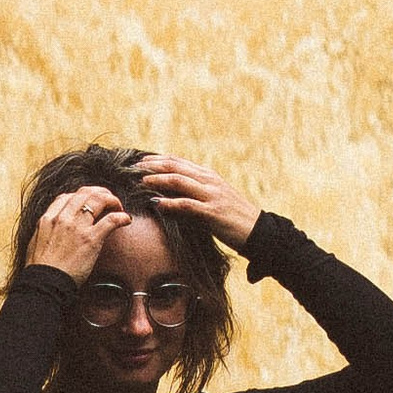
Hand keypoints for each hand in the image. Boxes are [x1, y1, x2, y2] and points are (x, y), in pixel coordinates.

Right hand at [27, 183, 127, 279]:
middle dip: (100, 193)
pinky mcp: (91, 239)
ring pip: (99, 200)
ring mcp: (78, 227)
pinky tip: (126, 219)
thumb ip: (47, 230)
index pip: (67, 196)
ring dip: (112, 200)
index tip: (90, 201)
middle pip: (85, 193)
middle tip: (109, 200)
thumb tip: (53, 226)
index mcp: (49, 218)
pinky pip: (111, 220)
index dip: (82, 196)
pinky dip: (121, 217)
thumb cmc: (40, 269)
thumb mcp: (36, 241)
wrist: (45, 283)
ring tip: (118, 207)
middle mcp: (63, 218)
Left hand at [137, 155, 258, 251]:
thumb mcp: (214, 202)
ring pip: (179, 181)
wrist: (259, 233)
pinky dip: (169, 203)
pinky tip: (156, 203)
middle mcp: (210, 181)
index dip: (158, 159)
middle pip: (175, 166)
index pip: (179, 161)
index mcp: (210, 176)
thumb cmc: (235, 219)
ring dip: (157, 179)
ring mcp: (212, 195)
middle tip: (133, 167)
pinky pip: (186, 204)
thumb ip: (194, 197)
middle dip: (152, 165)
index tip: (140, 161)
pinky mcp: (212, 212)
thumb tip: (168, 199)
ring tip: (140, 181)